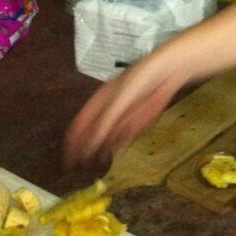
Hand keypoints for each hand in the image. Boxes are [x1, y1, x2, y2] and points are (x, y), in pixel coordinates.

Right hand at [63, 49, 185, 167]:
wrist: (166, 72)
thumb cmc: (139, 79)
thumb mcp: (117, 102)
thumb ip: (103, 124)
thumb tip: (89, 145)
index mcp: (100, 99)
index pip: (81, 122)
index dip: (74, 140)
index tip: (69, 155)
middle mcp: (111, 107)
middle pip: (96, 130)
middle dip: (89, 146)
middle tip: (83, 163)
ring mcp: (126, 113)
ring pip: (112, 134)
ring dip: (106, 146)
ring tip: (101, 159)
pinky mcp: (140, 118)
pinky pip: (128, 133)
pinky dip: (123, 141)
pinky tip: (120, 148)